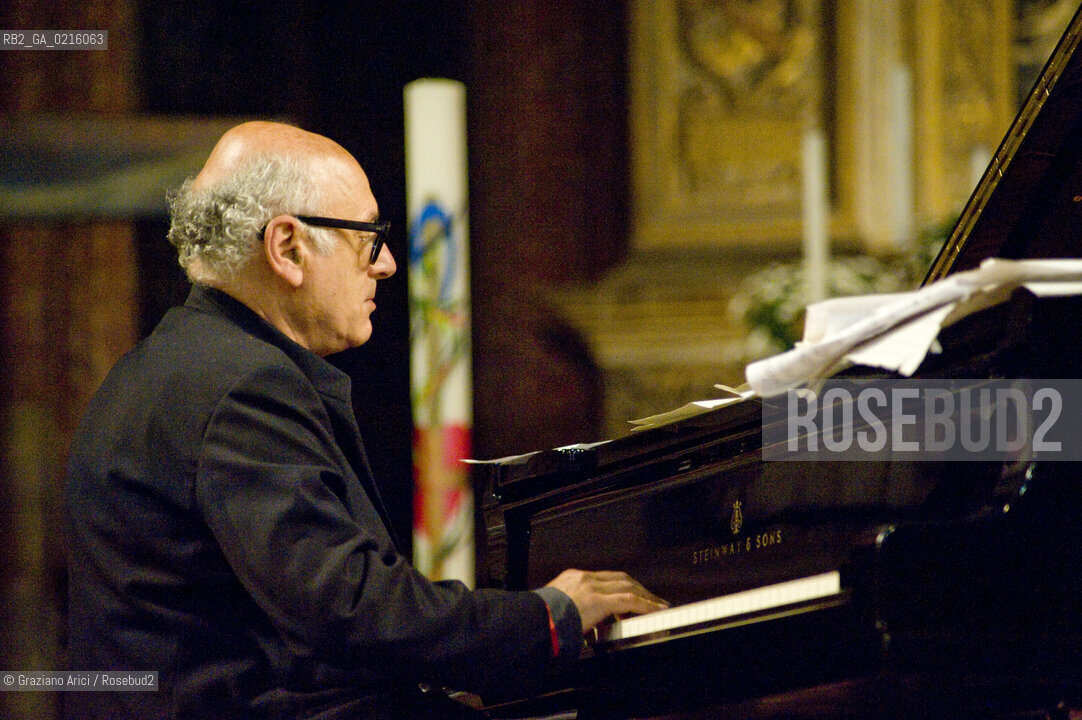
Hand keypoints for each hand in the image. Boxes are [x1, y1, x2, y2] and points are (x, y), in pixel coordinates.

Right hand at [544, 569, 667, 631]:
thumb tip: (583, 625)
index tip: (632, 592)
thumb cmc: (540, 620)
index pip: (605, 577)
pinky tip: (655, 609)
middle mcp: (584, 577)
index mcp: (573, 577)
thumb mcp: (556, 608)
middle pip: (620, 578)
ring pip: (628, 586)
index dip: (622, 584)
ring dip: (646, 595)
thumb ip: (571, 610)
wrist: (531, 621)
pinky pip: (629, 600)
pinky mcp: (598, 600)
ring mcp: (592, 587)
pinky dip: (645, 604)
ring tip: (658, 604)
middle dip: (638, 587)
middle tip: (651, 597)